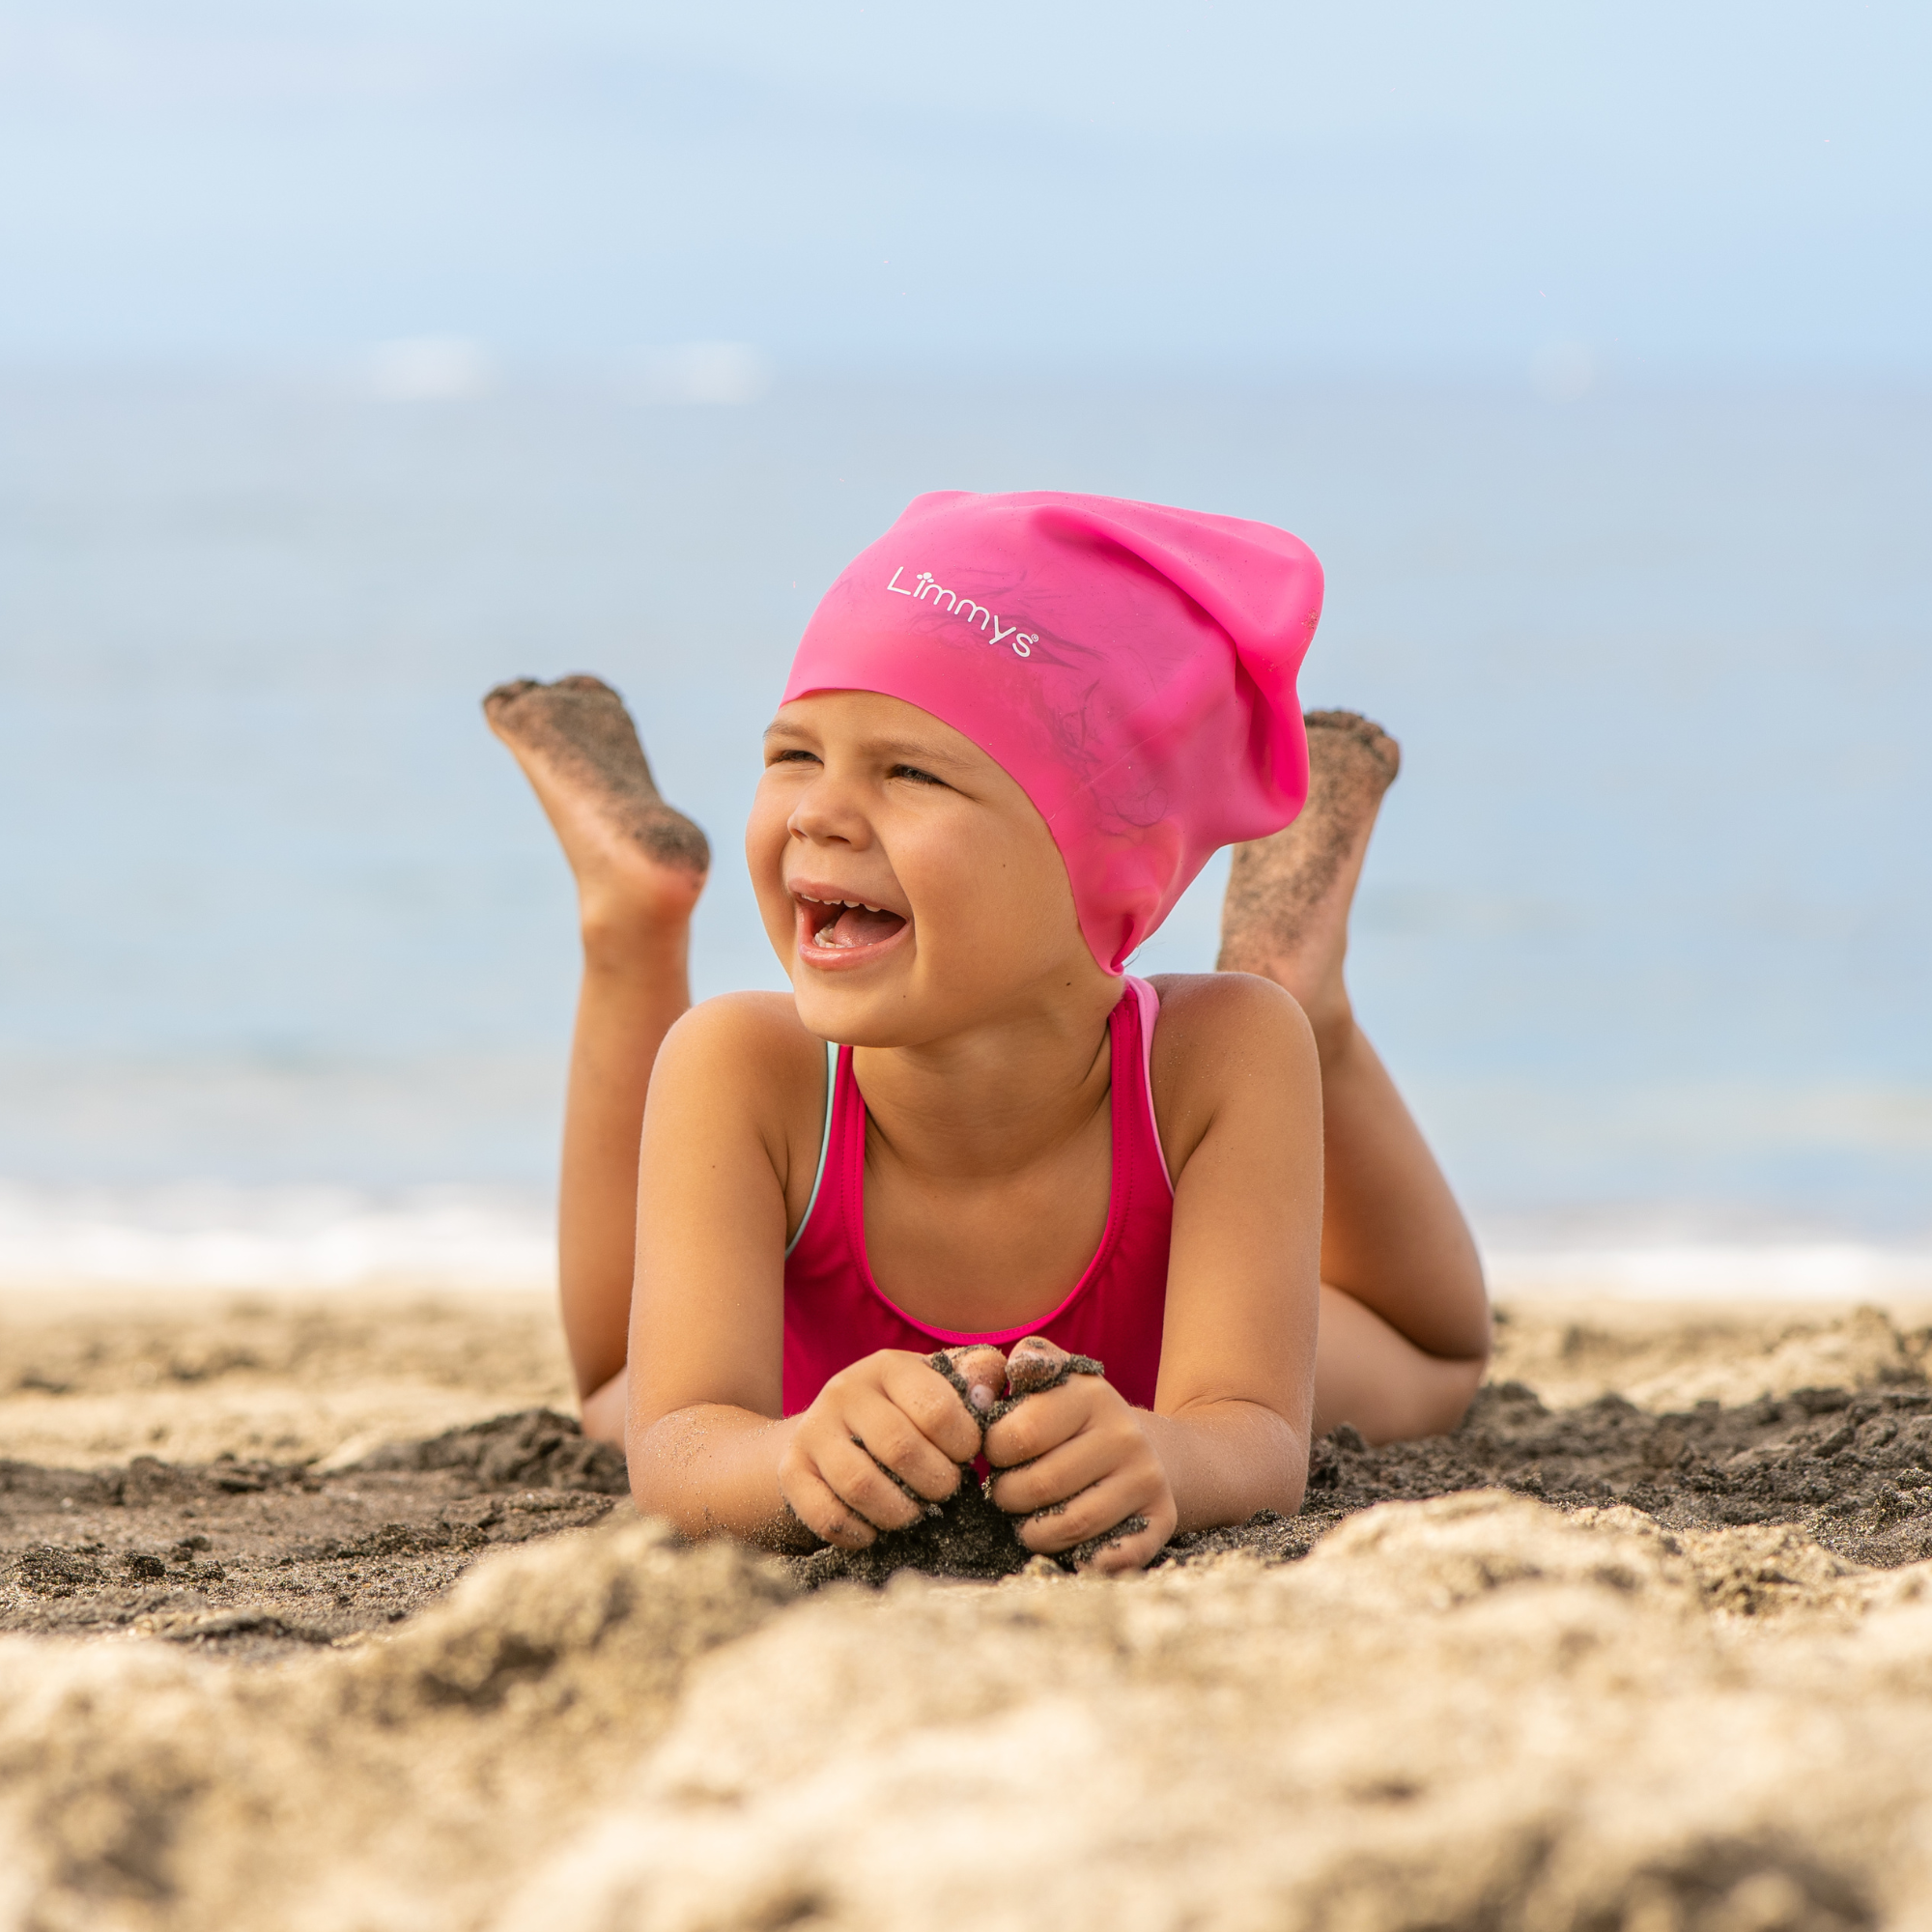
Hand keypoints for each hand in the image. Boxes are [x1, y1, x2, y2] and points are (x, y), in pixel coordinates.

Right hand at [778, 1349, 983, 1548]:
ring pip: (861, 1485)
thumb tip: (987, 1392)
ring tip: (917, 1512)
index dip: (964, 1444)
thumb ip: (976, 1377)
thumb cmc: (904, 1408)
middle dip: (937, 1482)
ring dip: (901, 1512)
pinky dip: (859, 1533)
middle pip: (900, 1449)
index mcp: (889, 1366)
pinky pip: (826, 1515)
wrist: (830, 1427)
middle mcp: (845, 1391)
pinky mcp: (792, 1470)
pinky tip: (877, 1530)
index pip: (936, 1408)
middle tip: (947, 1490)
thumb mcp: (938, 1382)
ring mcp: (813, 1431)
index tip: (968, 1456)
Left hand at [983, 1347, 1176, 1572]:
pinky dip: (1087, 1560)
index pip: (1020, 1434)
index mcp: (1090, 1394)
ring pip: (1071, 1525)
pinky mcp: (1162, 1516)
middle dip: (1007, 1496)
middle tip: (1006, 1492)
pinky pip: (1117, 1555)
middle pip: (1040, 1485)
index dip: (994, 1452)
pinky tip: (1072, 1550)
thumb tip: (997, 1380)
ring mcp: (1146, 1477)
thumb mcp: (1054, 1380)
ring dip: (1034, 1533)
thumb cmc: (1073, 1419)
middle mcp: (1125, 1433)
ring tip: (1028, 1519)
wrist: (1142, 1446)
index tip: (997, 1454)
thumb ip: (1024, 1366)